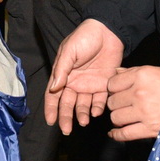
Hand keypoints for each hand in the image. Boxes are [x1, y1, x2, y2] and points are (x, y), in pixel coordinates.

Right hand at [44, 19, 124, 134]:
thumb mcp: (69, 51)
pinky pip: (100, 100)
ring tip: (84, 121)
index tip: (51, 121)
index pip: (53, 95)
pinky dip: (98, 107)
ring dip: (82, 114)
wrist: (108, 31)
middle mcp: (75, 82)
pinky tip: (96, 111)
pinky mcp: (104, 84)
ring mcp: (89, 84)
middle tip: (66, 129)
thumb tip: (54, 88)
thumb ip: (62, 70)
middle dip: (66, 117)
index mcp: (63, 75)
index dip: (51, 108)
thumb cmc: (84, 37)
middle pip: (67, 104)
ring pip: (83, 105)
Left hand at [106, 66, 159, 141]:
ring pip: (115, 117)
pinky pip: (124, 134)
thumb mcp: (154, 71)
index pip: (112, 84)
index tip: (117, 92)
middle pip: (112, 102)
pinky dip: (117, 135)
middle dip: (115, 104)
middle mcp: (139, 93)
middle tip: (123, 104)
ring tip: (124, 116)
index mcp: (141, 76)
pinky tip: (114, 132)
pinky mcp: (149, 128)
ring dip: (118, 118)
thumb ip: (132, 72)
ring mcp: (143, 112)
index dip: (113, 88)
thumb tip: (115, 72)